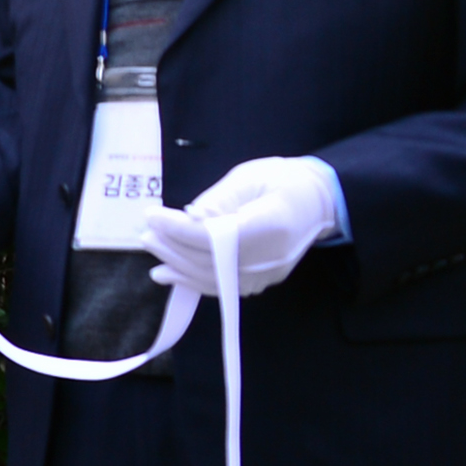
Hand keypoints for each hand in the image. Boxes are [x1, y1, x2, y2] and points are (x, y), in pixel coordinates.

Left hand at [144, 156, 345, 300]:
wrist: (318, 202)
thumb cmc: (283, 180)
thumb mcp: (248, 178)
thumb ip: (217, 200)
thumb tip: (186, 219)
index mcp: (272, 223)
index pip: (217, 235)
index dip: (180, 229)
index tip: (151, 215)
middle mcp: (272, 256)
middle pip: (213, 261)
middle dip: (173, 247)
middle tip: (146, 232)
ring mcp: (270, 274)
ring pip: (215, 280)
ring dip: (177, 266)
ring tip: (152, 247)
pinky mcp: (264, 281)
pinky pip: (223, 287)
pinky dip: (193, 280)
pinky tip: (169, 272)